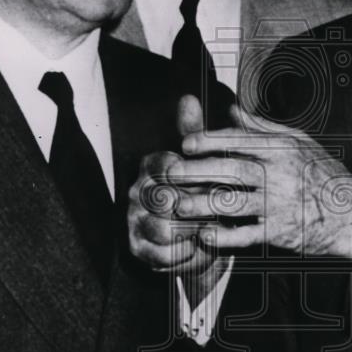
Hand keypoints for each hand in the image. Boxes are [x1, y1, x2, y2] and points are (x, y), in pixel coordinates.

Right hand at [128, 96, 219, 277]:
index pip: (169, 167)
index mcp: (151, 166)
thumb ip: (194, 132)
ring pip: (165, 228)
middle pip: (168, 199)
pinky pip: (162, 253)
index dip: (196, 178)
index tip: (215, 184)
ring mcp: (133, 219)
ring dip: (192, 232)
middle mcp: (136, 191)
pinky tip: (197, 248)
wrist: (197, 235)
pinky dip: (184, 253)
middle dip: (197, 208)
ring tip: (208, 231)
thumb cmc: (202, 191)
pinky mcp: (137, 247)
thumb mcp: (202, 161)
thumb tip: (188, 98)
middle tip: (218, 212)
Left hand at [169, 103, 351, 259]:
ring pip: (234, 203)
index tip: (186, 143)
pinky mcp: (280, 231)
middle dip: (197, 170)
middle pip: (231, 169)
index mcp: (282, 149)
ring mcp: (279, 204)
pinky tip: (205, 235)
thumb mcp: (300, 141)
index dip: (211, 141)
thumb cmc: (324, 174)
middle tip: (170, 173)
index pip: (240, 140)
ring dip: (202, 204)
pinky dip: (225, 236)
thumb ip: (263, 127)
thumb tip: (233, 110)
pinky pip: (247, 235)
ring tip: (178, 206)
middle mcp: (279, 175)